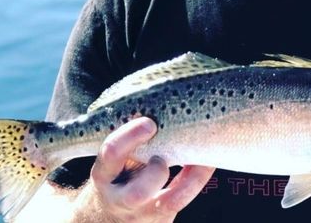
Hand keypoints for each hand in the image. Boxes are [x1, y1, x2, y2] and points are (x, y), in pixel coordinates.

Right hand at [82, 117, 214, 221]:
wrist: (107, 218)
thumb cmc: (116, 175)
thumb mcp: (112, 160)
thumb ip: (127, 140)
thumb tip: (160, 99)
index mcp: (104, 174)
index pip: (111, 154)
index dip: (130, 137)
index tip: (150, 123)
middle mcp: (120, 199)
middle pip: (138, 192)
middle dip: (158, 171)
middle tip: (166, 156)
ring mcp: (142, 214)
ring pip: (169, 203)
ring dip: (189, 177)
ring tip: (198, 156)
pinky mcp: (160, 220)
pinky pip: (183, 200)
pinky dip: (198, 178)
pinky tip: (206, 160)